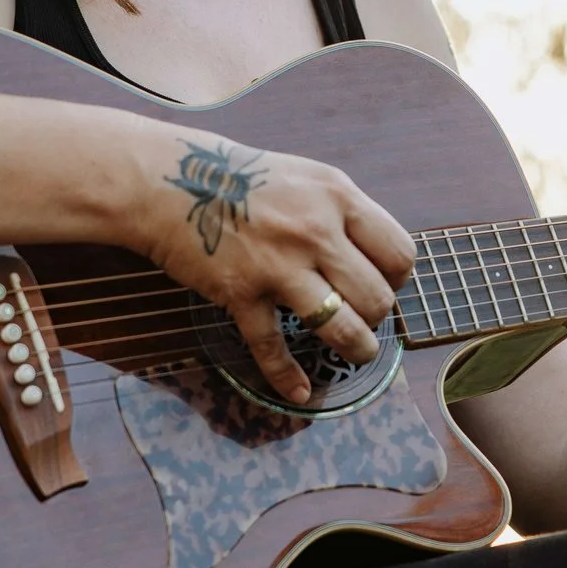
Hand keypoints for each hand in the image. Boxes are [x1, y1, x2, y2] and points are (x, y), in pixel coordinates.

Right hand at [134, 127, 414, 403]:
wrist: (167, 180)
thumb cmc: (238, 175)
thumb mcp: (304, 177)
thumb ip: (339, 211)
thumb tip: (372, 254)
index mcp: (337, 196)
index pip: (399, 252)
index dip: (396, 277)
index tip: (383, 283)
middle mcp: (316, 231)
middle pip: (377, 297)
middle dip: (377, 316)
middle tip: (362, 316)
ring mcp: (279, 265)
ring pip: (343, 328)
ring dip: (357, 349)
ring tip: (355, 352)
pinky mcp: (242, 293)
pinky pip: (273, 348)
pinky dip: (288, 377)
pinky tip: (300, 392)